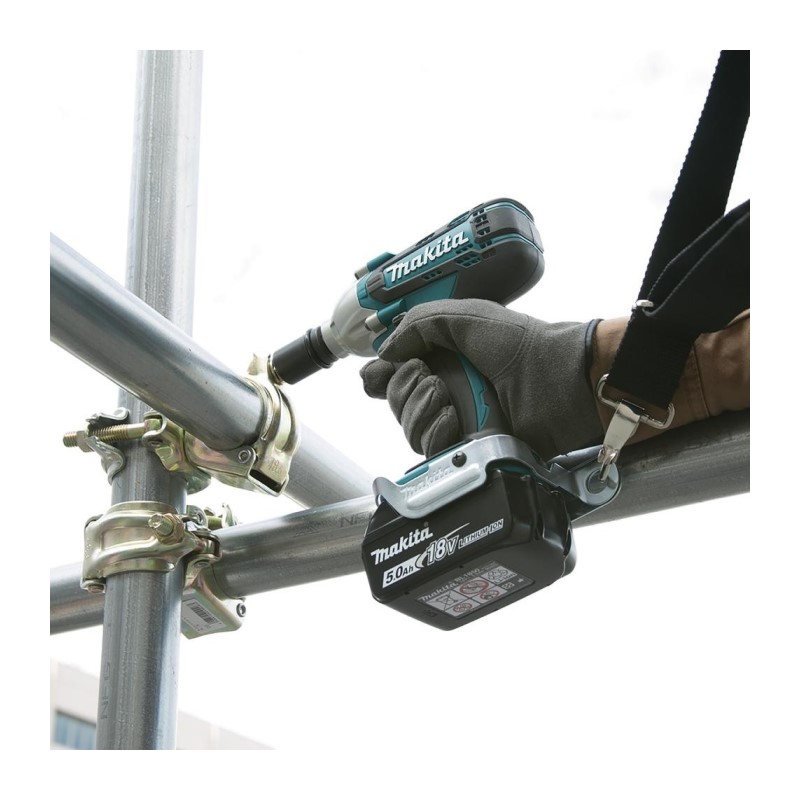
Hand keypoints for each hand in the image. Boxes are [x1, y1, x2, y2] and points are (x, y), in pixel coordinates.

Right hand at [360, 298, 601, 459]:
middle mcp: (445, 388)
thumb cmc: (519, 343)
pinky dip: (435, 433)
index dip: (380, 377)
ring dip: (419, 411)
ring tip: (446, 397)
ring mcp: (457, 419)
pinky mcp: (468, 446)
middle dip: (403, 389)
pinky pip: (430, 450)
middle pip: (395, 402)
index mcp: (442, 357)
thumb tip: (384, 353)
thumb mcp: (464, 316)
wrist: (556, 379)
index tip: (379, 374)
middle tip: (429, 377)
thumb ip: (417, 325)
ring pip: (408, 428)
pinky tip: (454, 421)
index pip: (394, 373)